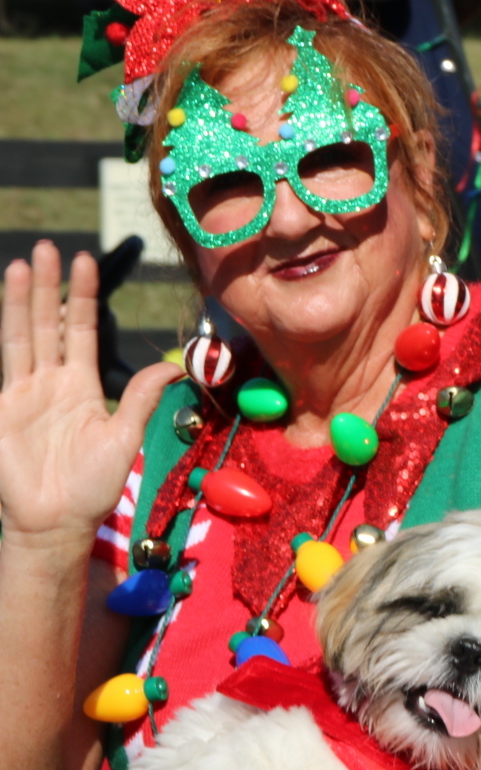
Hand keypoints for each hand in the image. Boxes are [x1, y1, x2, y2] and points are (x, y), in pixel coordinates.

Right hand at [0, 241, 181, 545]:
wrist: (56, 522)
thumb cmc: (93, 485)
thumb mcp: (125, 435)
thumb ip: (143, 397)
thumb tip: (175, 364)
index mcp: (82, 385)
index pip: (81, 330)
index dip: (83, 296)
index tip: (87, 261)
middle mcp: (50, 382)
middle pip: (47, 323)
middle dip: (48, 286)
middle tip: (49, 247)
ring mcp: (20, 394)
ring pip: (19, 336)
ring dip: (18, 302)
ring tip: (21, 265)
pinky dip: (0, 337)